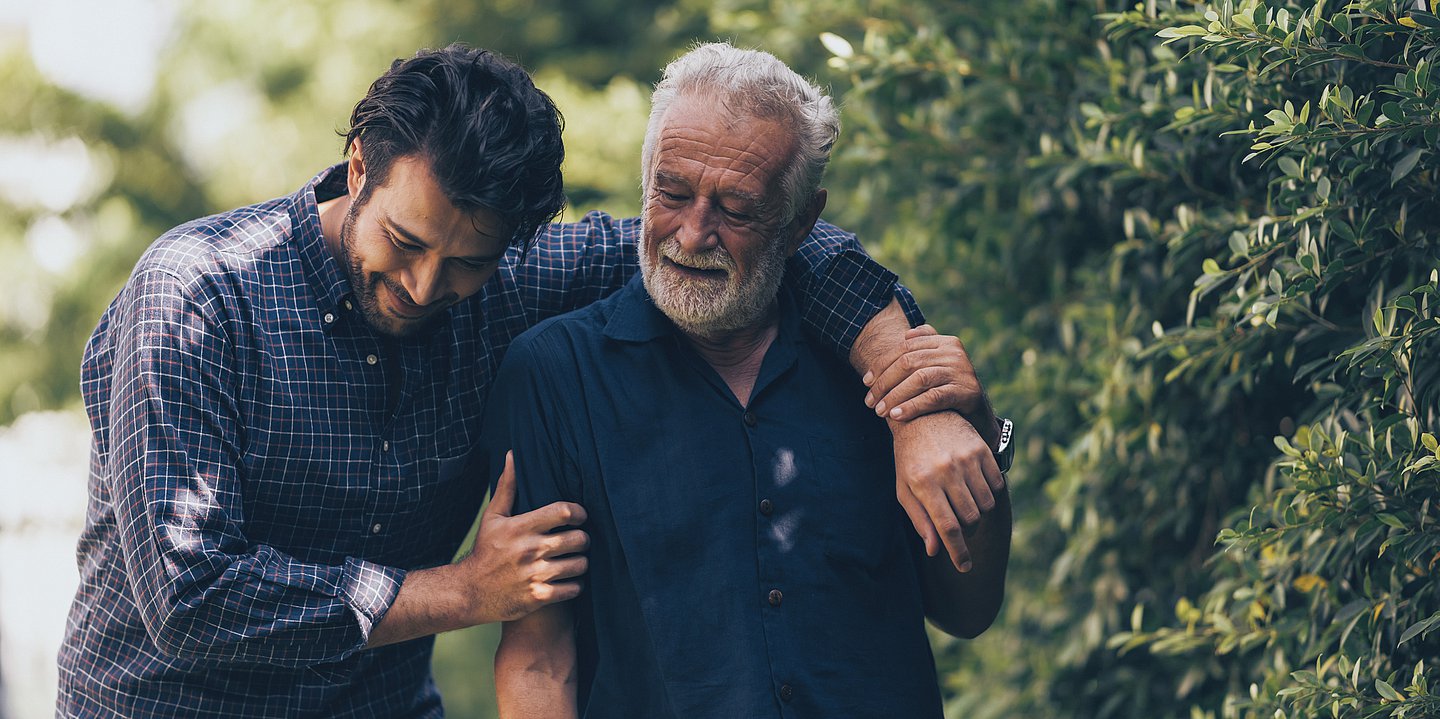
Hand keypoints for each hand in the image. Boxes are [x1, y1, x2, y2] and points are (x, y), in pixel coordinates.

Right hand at [458, 452, 589, 623]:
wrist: (469, 593)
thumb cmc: (485, 551)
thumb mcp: (493, 518)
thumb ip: (508, 487)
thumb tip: (513, 455)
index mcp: (521, 527)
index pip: (563, 512)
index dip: (578, 512)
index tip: (578, 517)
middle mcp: (529, 550)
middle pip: (578, 539)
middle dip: (583, 539)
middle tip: (579, 540)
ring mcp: (535, 575)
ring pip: (580, 565)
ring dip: (581, 562)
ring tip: (574, 560)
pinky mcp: (538, 597)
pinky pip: (573, 589)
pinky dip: (575, 585)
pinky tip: (567, 580)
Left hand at [864, 325, 997, 445]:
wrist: (978, 415)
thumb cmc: (949, 390)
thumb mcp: (937, 366)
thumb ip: (923, 349)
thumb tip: (905, 335)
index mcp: (945, 341)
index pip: (905, 348)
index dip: (882, 364)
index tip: (866, 382)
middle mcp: (955, 352)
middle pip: (909, 362)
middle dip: (885, 382)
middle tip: (870, 402)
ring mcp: (963, 371)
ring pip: (919, 379)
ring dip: (895, 396)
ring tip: (880, 411)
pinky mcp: (968, 392)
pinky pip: (933, 397)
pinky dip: (912, 406)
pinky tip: (897, 416)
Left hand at [891, 411, 1005, 571]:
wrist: (922, 417)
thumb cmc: (909, 459)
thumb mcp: (905, 489)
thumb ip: (920, 520)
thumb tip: (935, 550)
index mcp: (923, 483)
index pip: (947, 527)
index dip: (958, 552)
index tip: (964, 567)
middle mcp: (946, 470)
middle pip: (970, 518)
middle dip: (967, 531)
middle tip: (959, 527)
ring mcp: (966, 459)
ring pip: (985, 505)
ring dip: (978, 513)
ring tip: (965, 505)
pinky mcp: (981, 450)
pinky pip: (996, 485)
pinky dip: (990, 494)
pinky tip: (975, 489)